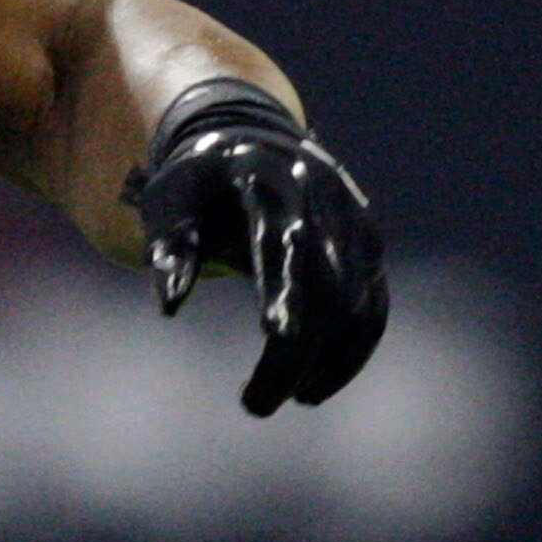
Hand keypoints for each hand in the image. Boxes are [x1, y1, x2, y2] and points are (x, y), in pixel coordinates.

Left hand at [130, 80, 387, 416]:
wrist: (250, 138)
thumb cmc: (198, 182)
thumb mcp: (168, 204)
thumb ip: (170, 250)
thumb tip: (171, 307)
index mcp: (270, 188)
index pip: (283, 249)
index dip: (284, 294)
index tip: (273, 339)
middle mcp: (325, 205)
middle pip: (328, 290)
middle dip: (297, 354)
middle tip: (255, 404)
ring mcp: (356, 226)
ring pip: (359, 306)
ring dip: (331, 362)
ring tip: (291, 398)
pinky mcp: (369, 245)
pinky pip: (372, 307)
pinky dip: (351, 351)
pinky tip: (317, 384)